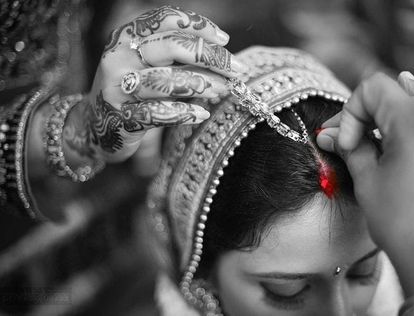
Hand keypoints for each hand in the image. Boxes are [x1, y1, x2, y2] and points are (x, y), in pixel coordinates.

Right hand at [64, 5, 246, 162]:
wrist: (94, 125)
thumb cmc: (131, 90)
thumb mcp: (147, 64)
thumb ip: (176, 56)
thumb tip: (224, 58)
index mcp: (126, 37)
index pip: (165, 20)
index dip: (198, 26)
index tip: (225, 40)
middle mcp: (119, 58)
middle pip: (171, 47)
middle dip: (210, 57)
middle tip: (236, 70)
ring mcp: (117, 88)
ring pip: (166, 81)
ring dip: (201, 85)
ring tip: (222, 90)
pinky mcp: (121, 118)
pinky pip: (159, 113)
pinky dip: (185, 113)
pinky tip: (202, 114)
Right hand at [317, 72, 413, 297]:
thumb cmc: (406, 224)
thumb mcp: (367, 181)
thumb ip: (349, 149)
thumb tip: (330, 135)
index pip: (373, 87)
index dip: (350, 112)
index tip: (346, 143)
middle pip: (394, 94)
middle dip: (365, 115)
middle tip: (347, 143)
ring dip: (386, 124)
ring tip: (370, 152)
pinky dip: (408, 134)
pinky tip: (395, 159)